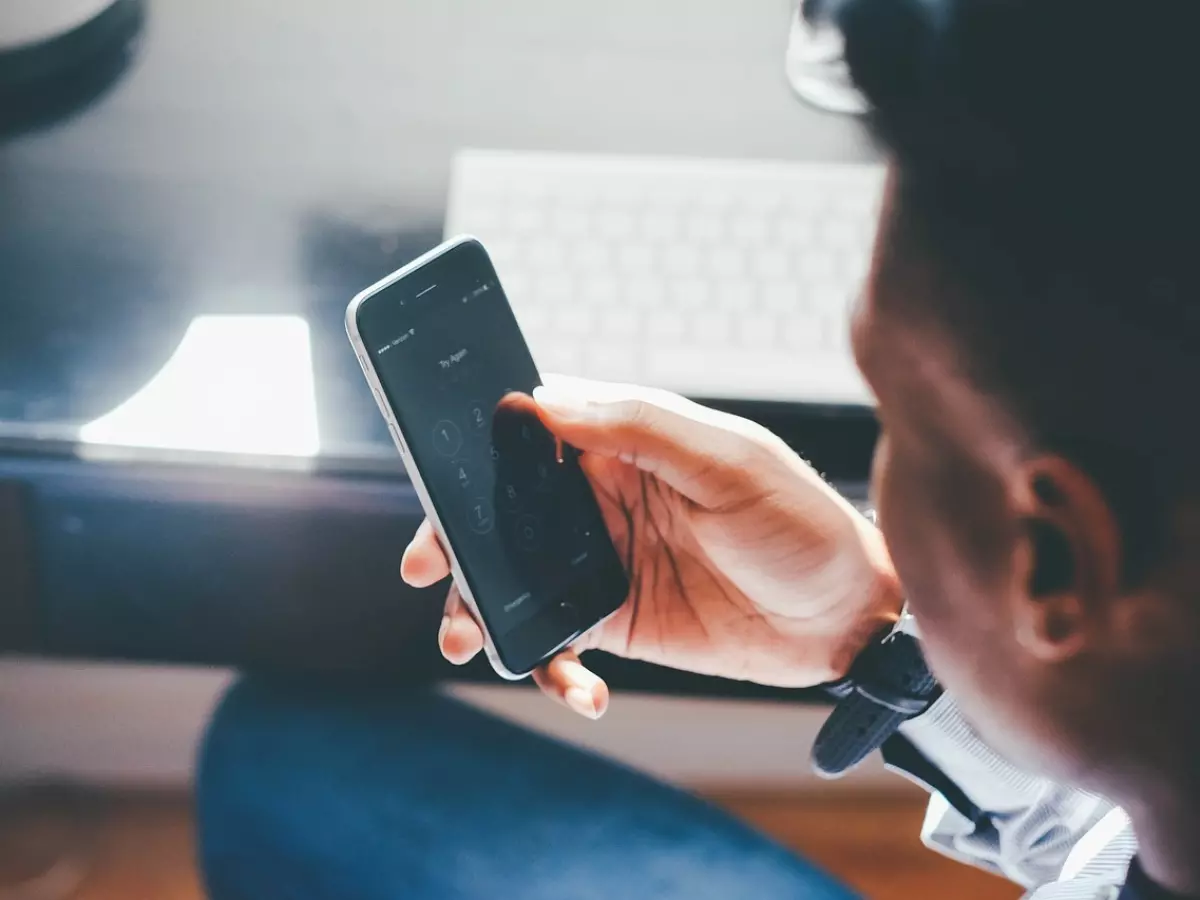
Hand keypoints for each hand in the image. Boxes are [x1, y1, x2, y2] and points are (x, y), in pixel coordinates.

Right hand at [401, 376, 901, 718]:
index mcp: (622, 443)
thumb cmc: (801, 521)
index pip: (530, 431)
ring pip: (513, 577)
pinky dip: (550, 667)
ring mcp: (601, 561)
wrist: (848, 619)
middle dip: (453, 534)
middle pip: (501, 508)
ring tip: (464, 637)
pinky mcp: (613, 621)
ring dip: (478, 607)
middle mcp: (600, 498)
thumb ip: (640, 427)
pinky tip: (581, 689)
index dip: (476, 447)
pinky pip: (556, 641)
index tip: (438, 472)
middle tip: (426, 562)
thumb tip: (544, 404)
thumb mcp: (729, 460)